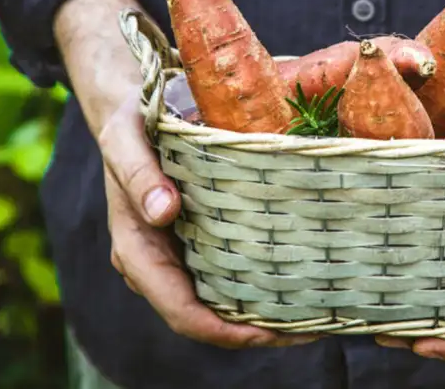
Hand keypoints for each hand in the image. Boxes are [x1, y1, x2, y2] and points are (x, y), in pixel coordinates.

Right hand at [99, 89, 318, 348]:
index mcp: (138, 250)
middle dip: (256, 331)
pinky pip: (229, 273)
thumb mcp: (127, 141)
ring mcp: (180, 253)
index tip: (268, 332)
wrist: (132, 111)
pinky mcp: (199, 237)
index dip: (224, 330)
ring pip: (221, 300)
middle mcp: (159, 262)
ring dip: (264, 314)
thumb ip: (139, 175)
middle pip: (207, 316)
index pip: (180, 309)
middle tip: (312, 327)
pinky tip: (298, 279)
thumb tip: (163, 211)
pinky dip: (260, 284)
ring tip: (317, 313)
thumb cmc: (130, 125)